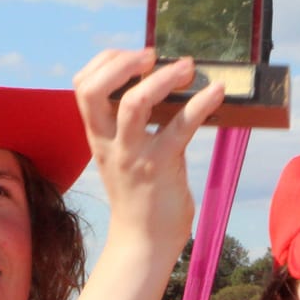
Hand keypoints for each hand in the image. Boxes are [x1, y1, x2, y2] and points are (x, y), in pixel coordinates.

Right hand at [73, 48, 224, 252]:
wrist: (144, 243)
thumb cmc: (139, 196)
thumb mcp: (123, 156)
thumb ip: (128, 127)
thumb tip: (157, 88)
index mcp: (98, 136)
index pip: (82, 87)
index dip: (105, 62)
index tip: (134, 57)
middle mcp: (110, 142)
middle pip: (92, 89)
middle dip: (121, 62)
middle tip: (152, 56)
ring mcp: (134, 154)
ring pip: (134, 103)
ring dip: (163, 77)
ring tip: (187, 66)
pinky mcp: (162, 166)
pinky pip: (180, 126)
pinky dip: (201, 103)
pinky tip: (218, 92)